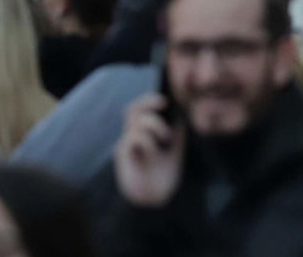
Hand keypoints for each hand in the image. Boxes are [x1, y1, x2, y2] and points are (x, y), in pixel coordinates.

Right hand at [114, 93, 184, 207]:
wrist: (156, 201)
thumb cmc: (165, 176)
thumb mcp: (175, 150)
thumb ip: (175, 131)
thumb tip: (180, 112)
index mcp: (145, 133)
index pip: (140, 109)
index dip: (149, 100)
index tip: (166, 101)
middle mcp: (133, 137)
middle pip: (133, 110)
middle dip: (148, 104)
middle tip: (163, 105)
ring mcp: (127, 145)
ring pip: (136, 122)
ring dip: (155, 125)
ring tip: (165, 138)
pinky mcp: (122, 155)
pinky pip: (133, 138)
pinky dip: (148, 140)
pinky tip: (155, 152)